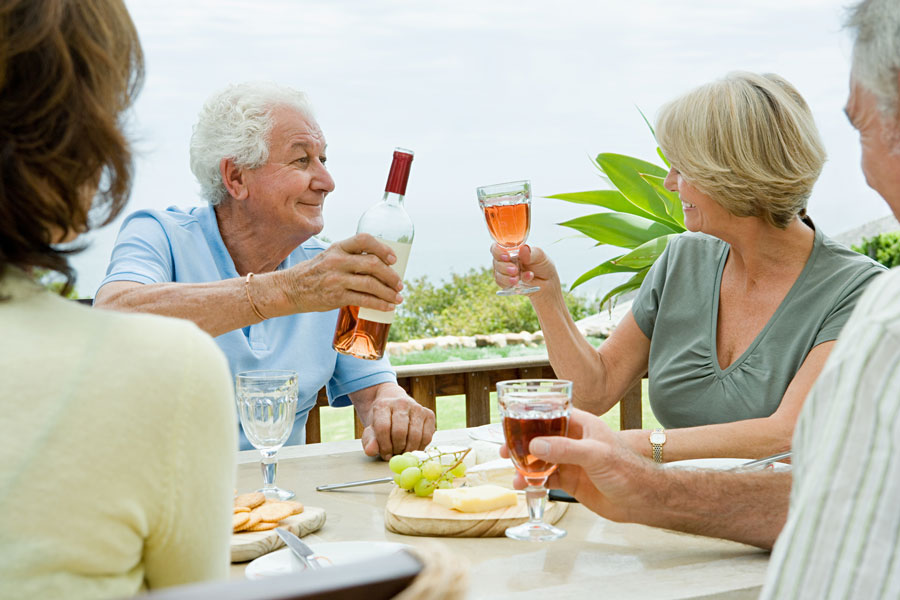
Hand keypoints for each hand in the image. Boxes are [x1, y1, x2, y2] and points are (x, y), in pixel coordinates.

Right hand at [277, 233, 403, 312]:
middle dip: (391, 275)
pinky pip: (364, 300)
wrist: (290, 289)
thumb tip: (379, 264)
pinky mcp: (336, 297)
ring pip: (371, 284)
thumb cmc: (314, 273)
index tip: (393, 259)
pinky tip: (387, 307)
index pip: (364, 240)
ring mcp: (336, 279)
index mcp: (338, 248)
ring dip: (389, 292)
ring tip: (398, 298)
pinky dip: (379, 304)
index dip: (383, 248)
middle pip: (373, 264)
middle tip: (399, 284)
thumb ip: (350, 257)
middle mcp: (338, 261)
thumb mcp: (329, 257)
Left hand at [359, 389, 435, 458]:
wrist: (395, 407)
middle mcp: (401, 403)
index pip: (383, 428)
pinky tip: (412, 447)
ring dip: (409, 450)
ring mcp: (417, 407)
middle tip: (395, 454)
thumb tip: (371, 451)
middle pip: (400, 432)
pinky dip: (420, 447)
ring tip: (403, 451)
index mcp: (383, 405)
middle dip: (397, 448)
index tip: (385, 454)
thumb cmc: (383, 422)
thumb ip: (369, 441)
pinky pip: (427, 436)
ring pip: (415, 435)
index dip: (384, 446)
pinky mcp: (429, 414)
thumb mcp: (372, 431)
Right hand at [490, 244, 559, 295]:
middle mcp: (506, 261)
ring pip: (497, 274)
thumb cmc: (543, 265)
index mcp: (511, 250)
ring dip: (506, 277)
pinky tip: (523, 281)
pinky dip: (511, 283)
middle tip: (515, 270)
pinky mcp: (507, 283)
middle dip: (503, 267)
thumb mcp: (540, 256)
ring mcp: (506, 272)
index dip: (498, 251)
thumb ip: (531, 253)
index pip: (497, 248)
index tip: (506, 256)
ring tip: (518, 278)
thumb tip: (523, 249)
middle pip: (496, 262)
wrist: (548, 282)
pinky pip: (502, 284)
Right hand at [499, 408, 651, 521]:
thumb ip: (565, 449)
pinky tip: (524, 486)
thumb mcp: (595, 454)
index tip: (510, 422)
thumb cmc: (627, 469)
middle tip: (504, 451)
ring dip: (525, 465)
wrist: (642, 500)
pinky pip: (546, 478)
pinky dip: (533, 481)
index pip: (551, 414)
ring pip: (540, 459)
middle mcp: (574, 440)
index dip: (530, 417)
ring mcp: (571, 461)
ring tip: (512, 473)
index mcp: (582, 425)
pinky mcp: (571, 480)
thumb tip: (534, 444)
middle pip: (540, 437)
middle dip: (521, 443)